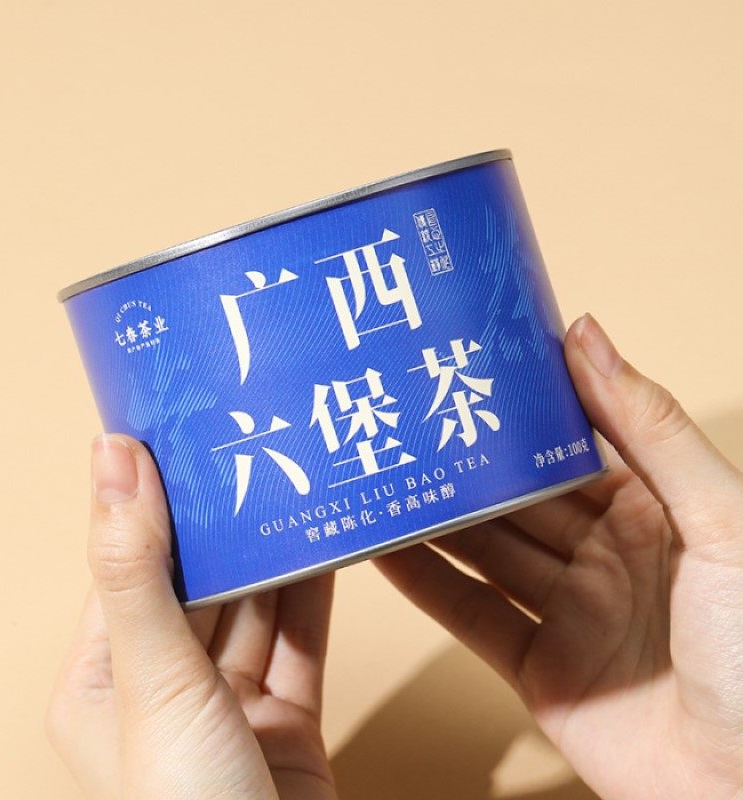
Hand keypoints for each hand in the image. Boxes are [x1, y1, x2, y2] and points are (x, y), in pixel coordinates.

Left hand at [46, 435, 337, 799]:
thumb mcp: (155, 682)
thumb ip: (136, 570)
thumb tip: (111, 456)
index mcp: (104, 675)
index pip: (129, 561)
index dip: (157, 495)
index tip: (187, 428)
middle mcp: (163, 683)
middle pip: (200, 576)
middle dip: (231, 516)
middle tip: (261, 439)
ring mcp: (228, 699)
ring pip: (256, 601)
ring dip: (279, 547)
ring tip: (303, 478)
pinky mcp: (285, 712)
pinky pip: (301, 635)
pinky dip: (316, 588)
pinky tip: (331, 538)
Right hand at [375, 314, 742, 798]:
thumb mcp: (721, 518)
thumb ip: (648, 427)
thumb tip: (585, 335)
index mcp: (651, 510)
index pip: (568, 445)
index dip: (519, 410)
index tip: (468, 370)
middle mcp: (604, 555)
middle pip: (515, 499)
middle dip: (463, 464)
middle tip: (403, 423)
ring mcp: (568, 613)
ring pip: (486, 553)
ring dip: (435, 520)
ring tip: (382, 478)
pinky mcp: (539, 668)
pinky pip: (471, 616)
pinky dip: (426, 586)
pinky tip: (386, 552)